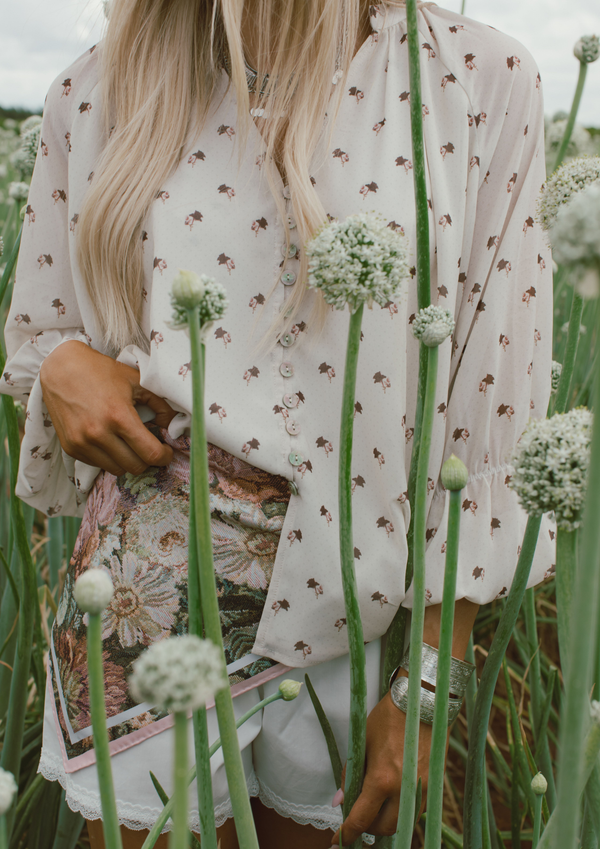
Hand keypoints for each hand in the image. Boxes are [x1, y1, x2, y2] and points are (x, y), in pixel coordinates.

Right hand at [40, 340, 175, 475]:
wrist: (61, 368)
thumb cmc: (101, 372)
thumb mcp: (136, 380)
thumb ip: (160, 403)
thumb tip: (171, 424)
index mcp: (118, 416)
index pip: (150, 453)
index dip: (164, 456)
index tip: (167, 451)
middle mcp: (98, 433)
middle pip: (136, 466)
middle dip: (148, 460)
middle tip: (151, 447)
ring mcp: (82, 443)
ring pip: (117, 470)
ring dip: (128, 460)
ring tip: (130, 444)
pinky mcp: (70, 448)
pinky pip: (98, 464)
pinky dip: (109, 458)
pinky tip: (111, 441)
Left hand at [331, 677, 443, 845]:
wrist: (423, 703)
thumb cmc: (388, 718)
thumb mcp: (363, 742)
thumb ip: (351, 774)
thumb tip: (340, 800)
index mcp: (382, 779)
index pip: (361, 819)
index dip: (347, 833)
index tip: (337, 841)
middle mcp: (404, 790)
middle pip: (384, 829)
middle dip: (368, 828)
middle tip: (357, 815)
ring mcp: (421, 790)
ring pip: (402, 823)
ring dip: (385, 821)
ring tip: (374, 806)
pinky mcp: (433, 785)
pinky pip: (415, 810)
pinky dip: (400, 810)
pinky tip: (391, 796)